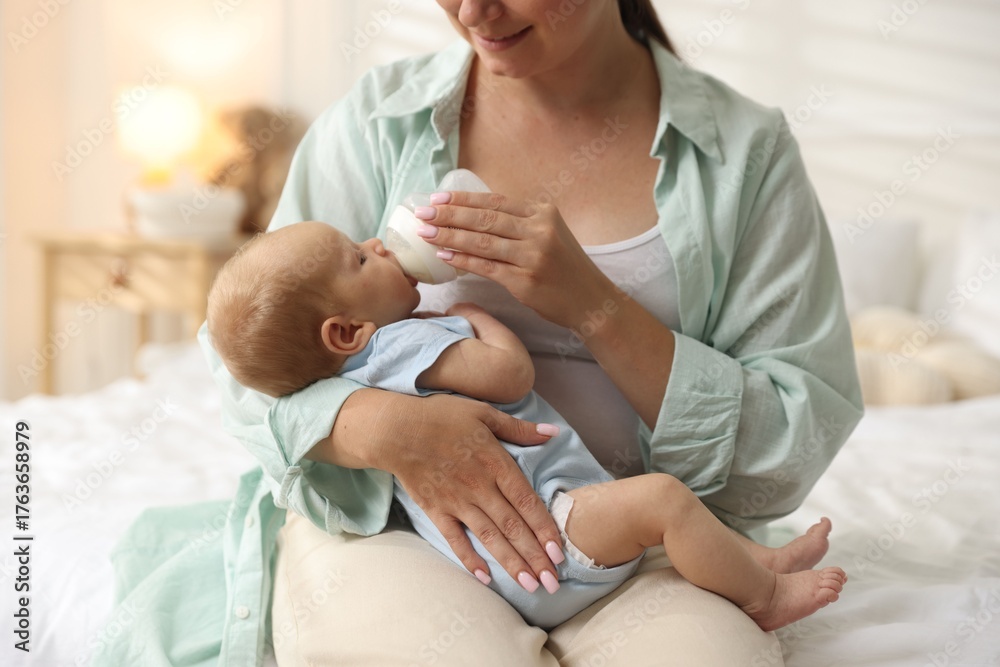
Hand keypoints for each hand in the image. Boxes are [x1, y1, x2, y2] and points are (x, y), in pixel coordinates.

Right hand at [326, 389, 564, 590]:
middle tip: (552, 582)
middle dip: (534, 556)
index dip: (544, 528)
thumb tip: (553, 432)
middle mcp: (479, 487)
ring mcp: (457, 501)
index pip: (526, 502)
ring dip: (510, 563)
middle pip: (512, 526)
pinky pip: (455, 539)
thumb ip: (519, 428)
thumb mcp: (484, 413)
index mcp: (495, 463)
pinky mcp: (436, 510)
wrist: (395, 429)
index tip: (559, 552)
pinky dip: (469, 559)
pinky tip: (485, 578)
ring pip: (489, 537)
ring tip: (530, 585)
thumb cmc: (441, 417)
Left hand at [414, 192, 616, 328]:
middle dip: (449, 214)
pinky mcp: (525, 281)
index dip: (463, 199)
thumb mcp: (550, 233)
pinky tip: (444, 256)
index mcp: (543, 213)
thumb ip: (520, 222)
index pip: (495, 201)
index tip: (438, 197)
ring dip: (449, 236)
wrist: (589, 299)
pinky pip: (486, 267)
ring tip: (425, 232)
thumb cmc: (565, 266)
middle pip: (484, 218)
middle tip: (422, 212)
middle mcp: (538, 230)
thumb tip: (476, 214)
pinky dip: (463, 260)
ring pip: (481, 241)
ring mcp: (532, 256)